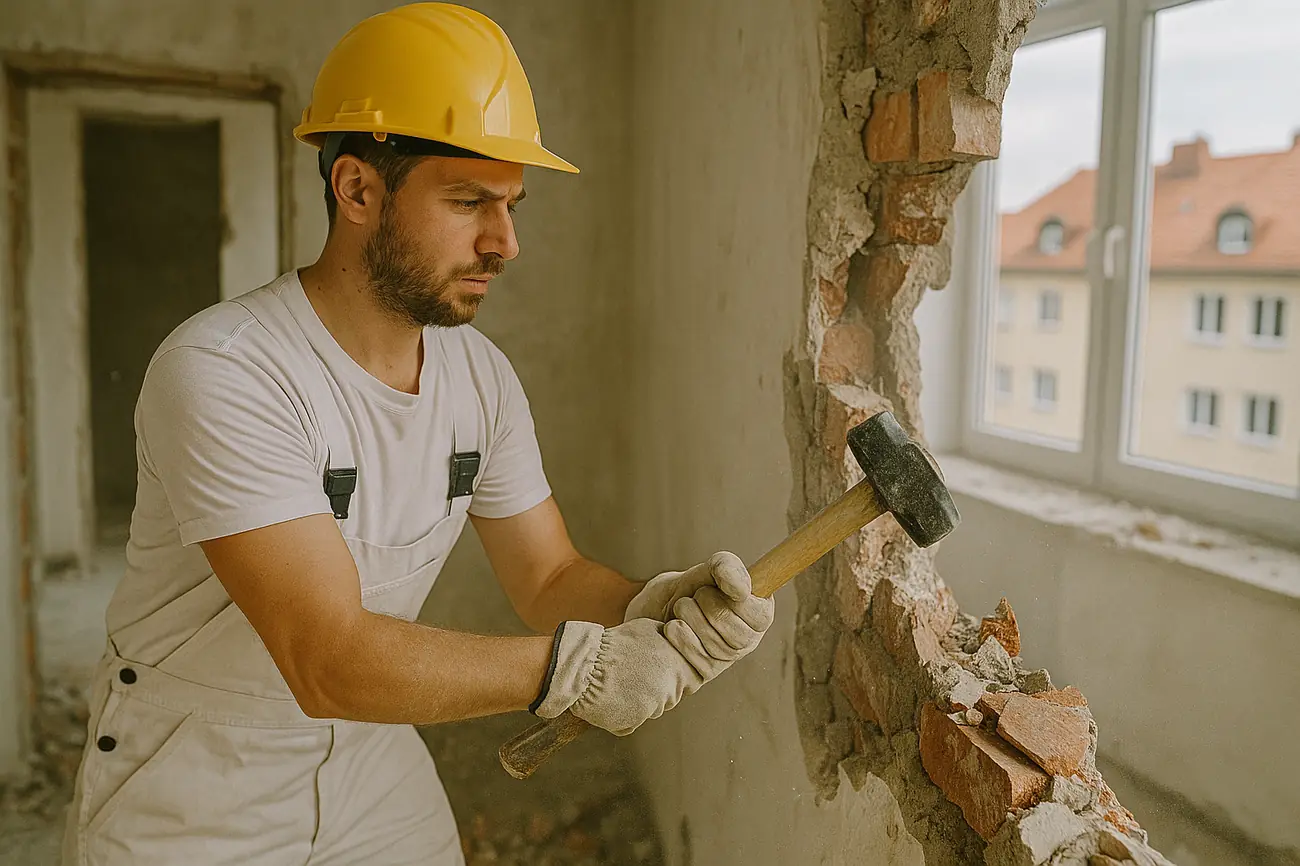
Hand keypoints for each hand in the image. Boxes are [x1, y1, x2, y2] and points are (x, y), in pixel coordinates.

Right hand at [530, 619, 704, 734]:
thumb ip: (672, 643)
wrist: (584, 664)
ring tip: (620, 683)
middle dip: (657, 688)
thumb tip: (682, 648)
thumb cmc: (614, 644)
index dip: (674, 675)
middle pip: (671, 696)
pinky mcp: (632, 723)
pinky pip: (632, 720)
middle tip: (634, 674)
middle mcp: (669, 690)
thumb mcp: (650, 630)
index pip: (690, 680)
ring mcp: (651, 709)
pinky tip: (612, 697)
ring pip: (651, 708)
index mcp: (677, 668)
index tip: (659, 670)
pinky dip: (623, 712)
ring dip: (640, 700)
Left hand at [625, 551, 774, 680]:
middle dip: (709, 607)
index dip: (737, 600)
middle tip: (694, 596)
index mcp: (756, 611)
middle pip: (739, 634)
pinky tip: (671, 627)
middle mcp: (748, 639)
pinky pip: (700, 660)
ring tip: (680, 607)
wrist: (645, 615)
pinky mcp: (705, 672)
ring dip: (692, 619)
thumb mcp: (703, 571)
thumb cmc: (681, 591)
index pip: (761, 615)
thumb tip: (742, 590)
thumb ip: (725, 568)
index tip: (712, 586)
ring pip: (719, 647)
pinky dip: (681, 638)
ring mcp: (727, 659)